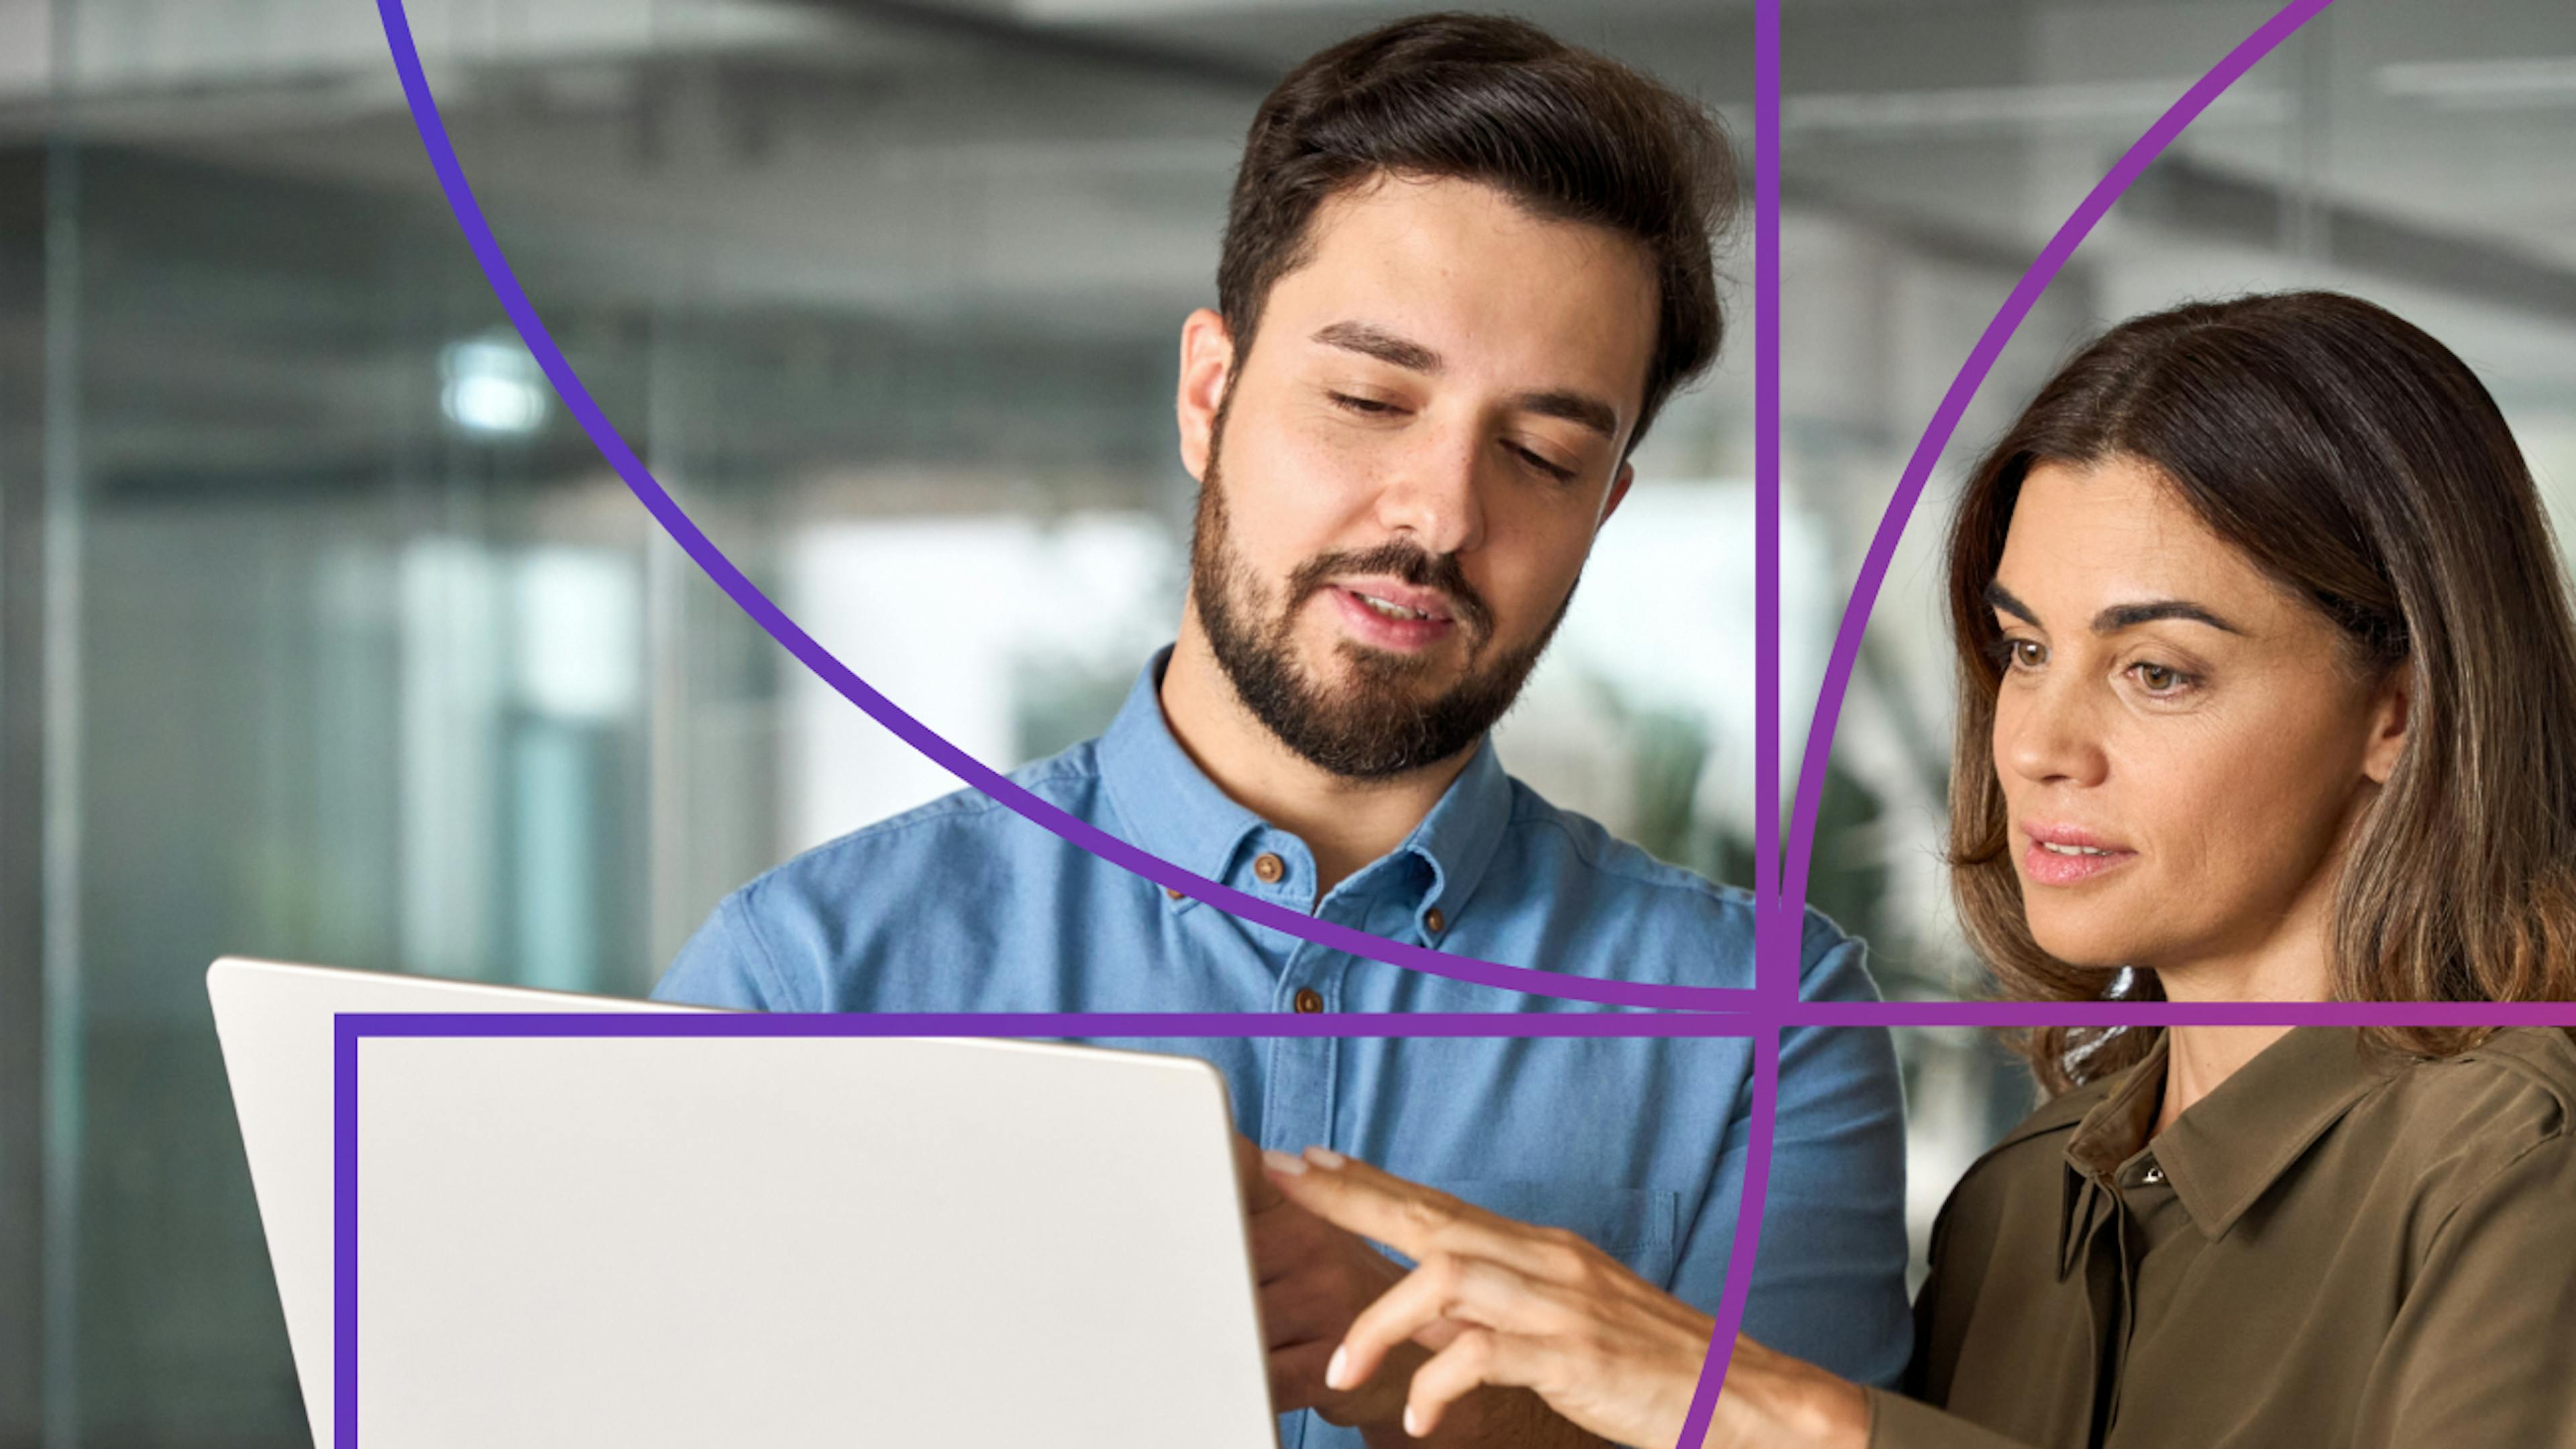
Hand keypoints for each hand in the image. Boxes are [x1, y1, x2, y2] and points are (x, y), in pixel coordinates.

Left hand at [1260, 1146, 1869, 1448]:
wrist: (1748, 1402)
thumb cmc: (1651, 1371)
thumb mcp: (1561, 1327)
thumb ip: (1492, 1311)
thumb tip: (1422, 1306)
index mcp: (1541, 1252)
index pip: (1439, 1203)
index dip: (1369, 1180)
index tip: (1306, 1162)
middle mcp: (1547, 1262)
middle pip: (1431, 1216)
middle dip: (1349, 1198)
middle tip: (1283, 1182)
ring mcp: (1563, 1304)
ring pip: (1448, 1276)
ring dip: (1381, 1320)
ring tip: (1339, 1369)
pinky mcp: (1577, 1357)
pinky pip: (1487, 1353)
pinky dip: (1439, 1380)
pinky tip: (1418, 1414)